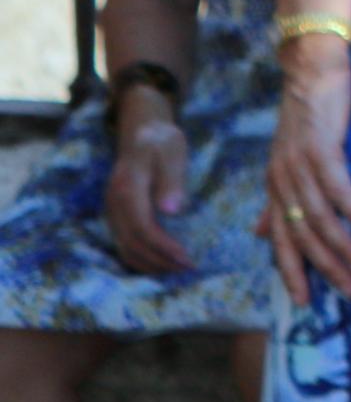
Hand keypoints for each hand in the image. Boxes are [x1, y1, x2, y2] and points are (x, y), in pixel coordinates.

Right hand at [102, 108, 194, 276]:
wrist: (141, 130)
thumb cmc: (161, 140)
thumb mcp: (172, 152)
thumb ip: (172, 180)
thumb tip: (171, 210)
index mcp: (128, 189)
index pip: (143, 229)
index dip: (164, 248)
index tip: (186, 259)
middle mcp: (115, 204)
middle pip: (132, 244)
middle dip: (159, 261)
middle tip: (186, 270)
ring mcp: (112, 210)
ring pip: (124, 248)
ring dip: (149, 264)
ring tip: (175, 271)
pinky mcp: (116, 214)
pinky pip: (123, 243)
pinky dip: (139, 257)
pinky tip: (159, 263)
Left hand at [258, 32, 350, 307]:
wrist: (312, 71)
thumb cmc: (307, 115)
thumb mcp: (287, 159)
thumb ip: (276, 198)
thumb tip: (262, 232)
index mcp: (274, 187)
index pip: (280, 239)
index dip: (290, 271)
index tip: (304, 302)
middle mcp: (282, 182)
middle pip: (300, 236)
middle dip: (323, 268)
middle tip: (348, 292)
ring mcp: (300, 167)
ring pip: (319, 219)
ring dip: (342, 248)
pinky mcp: (322, 151)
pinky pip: (338, 190)